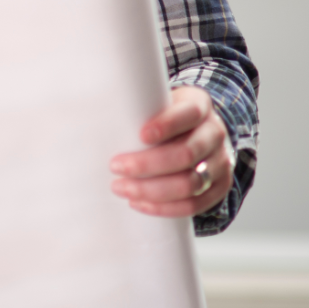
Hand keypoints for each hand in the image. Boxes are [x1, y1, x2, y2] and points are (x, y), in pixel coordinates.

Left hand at [110, 86, 232, 216]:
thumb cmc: (165, 114)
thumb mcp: (156, 99)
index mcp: (199, 105)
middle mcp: (215, 133)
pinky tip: (140, 204)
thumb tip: (87, 113)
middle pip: (187, 153)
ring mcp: (221, 162)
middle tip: (116, 166)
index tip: (140, 135)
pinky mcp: (219, 186)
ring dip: (152, 190)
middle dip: (148, 164)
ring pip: (191, 182)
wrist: (199, 129)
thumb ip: (136, 105)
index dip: (166, 125)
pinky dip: (166, 208)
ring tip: (122, 188)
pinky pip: (197, 204)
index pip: (187, 114)